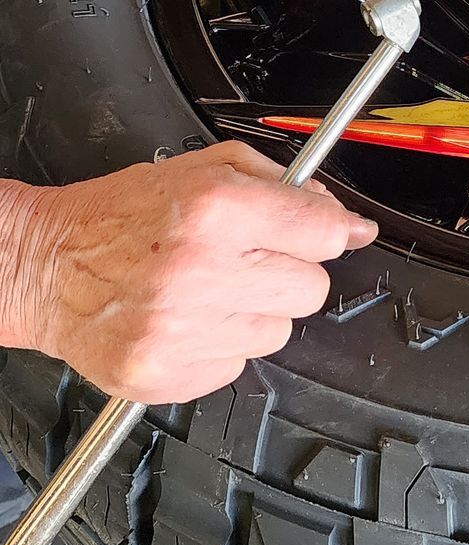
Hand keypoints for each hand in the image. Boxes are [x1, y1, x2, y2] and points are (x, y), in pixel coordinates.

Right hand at [1, 143, 376, 402]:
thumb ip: (282, 186)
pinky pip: (236, 367)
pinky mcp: (167, 375)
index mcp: (213, 211)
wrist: (44, 267)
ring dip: (252, 310)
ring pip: (277, 332)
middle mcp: (200, 272)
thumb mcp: (201, 169)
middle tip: (246, 259)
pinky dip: (219, 345)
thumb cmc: (118, 217)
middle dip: (289, 270)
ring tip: (206, 289)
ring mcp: (183, 331)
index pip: (323, 233)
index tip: (321, 232)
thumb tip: (347, 222)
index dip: (327, 231)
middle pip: (310, 289)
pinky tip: (186, 319)